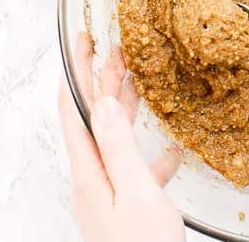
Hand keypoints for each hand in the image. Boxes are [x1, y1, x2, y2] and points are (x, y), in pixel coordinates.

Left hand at [59, 33, 184, 241]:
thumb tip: (104, 102)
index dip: (77, 72)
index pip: (76, 109)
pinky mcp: (128, 205)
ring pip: (116, 139)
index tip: (84, 42)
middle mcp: (95, 178)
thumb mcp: (134, 192)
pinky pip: (137, 170)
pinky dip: (153, 155)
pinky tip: (172, 151)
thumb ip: (119, 146)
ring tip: (137, 80)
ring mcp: (110, 192)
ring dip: (125, 109)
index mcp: (90, 171)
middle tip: (116, 50)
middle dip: (103, 82)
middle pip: (95, 119)